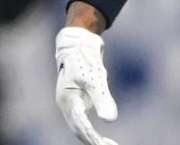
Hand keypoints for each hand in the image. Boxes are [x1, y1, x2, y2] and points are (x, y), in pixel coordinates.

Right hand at [55, 27, 119, 144]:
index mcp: (68, 102)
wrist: (78, 43)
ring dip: (92, 137)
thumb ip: (102, 99)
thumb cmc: (84, 59)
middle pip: (79, 129)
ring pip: (80, 126)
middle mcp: (67, 105)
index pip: (80, 126)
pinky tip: (100, 135)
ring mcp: (71, 102)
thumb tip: (112, 120)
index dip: (92, 137)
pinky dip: (91, 129)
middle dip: (93, 140)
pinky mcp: (77, 99)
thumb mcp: (95, 79)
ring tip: (107, 144)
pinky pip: (82, 119)